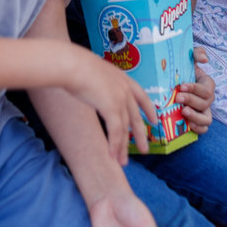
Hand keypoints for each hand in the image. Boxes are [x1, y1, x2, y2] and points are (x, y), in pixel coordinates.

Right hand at [65, 48, 158, 164]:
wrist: (72, 65)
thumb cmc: (75, 66)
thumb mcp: (94, 72)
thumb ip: (99, 82)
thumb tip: (92, 87)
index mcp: (123, 78)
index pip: (142, 96)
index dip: (149, 109)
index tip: (154, 121)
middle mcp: (125, 89)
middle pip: (136, 117)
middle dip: (141, 135)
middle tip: (145, 150)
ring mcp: (120, 99)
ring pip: (125, 128)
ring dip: (123, 147)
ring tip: (123, 162)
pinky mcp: (112, 108)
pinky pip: (116, 131)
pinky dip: (114, 145)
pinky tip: (112, 155)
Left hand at [179, 47, 213, 133]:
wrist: (174, 81)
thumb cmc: (183, 70)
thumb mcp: (189, 58)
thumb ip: (197, 53)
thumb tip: (205, 59)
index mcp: (207, 84)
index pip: (206, 88)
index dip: (195, 88)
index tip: (182, 86)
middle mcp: (207, 99)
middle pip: (205, 103)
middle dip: (191, 100)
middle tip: (178, 98)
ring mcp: (203, 111)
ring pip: (207, 118)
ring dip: (196, 116)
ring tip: (184, 112)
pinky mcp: (198, 122)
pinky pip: (203, 128)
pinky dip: (198, 128)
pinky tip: (189, 125)